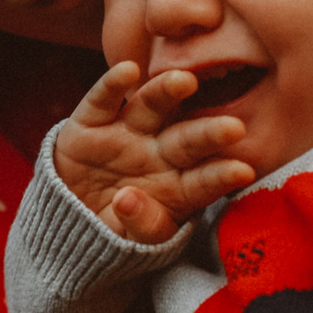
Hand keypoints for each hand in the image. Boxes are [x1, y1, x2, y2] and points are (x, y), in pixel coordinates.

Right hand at [57, 62, 252, 243]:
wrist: (70, 218)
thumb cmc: (115, 229)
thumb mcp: (130, 242)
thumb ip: (140, 227)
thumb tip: (128, 199)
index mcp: (179, 186)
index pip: (204, 180)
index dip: (220, 176)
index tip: (242, 172)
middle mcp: (160, 152)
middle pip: (187, 139)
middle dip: (208, 133)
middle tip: (233, 127)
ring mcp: (128, 133)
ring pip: (152, 108)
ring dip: (167, 92)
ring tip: (184, 81)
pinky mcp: (92, 121)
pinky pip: (102, 100)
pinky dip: (112, 84)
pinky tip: (127, 71)